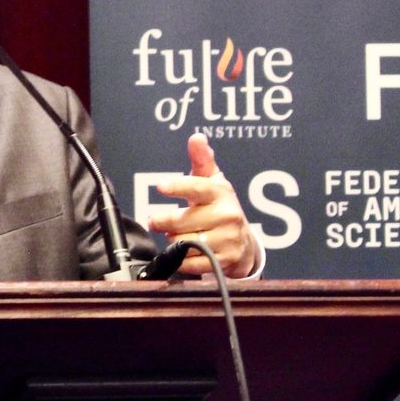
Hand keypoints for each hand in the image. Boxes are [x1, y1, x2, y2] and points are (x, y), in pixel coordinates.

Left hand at [144, 135, 257, 278]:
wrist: (244, 242)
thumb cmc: (220, 207)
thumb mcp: (213, 182)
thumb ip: (202, 160)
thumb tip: (196, 138)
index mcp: (220, 193)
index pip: (197, 188)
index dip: (178, 186)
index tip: (160, 186)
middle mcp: (227, 215)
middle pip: (183, 220)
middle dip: (163, 221)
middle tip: (155, 221)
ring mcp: (227, 239)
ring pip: (185, 242)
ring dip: (173, 241)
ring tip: (176, 236)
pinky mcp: (225, 261)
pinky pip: (191, 262)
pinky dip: (182, 260)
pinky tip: (184, 253)